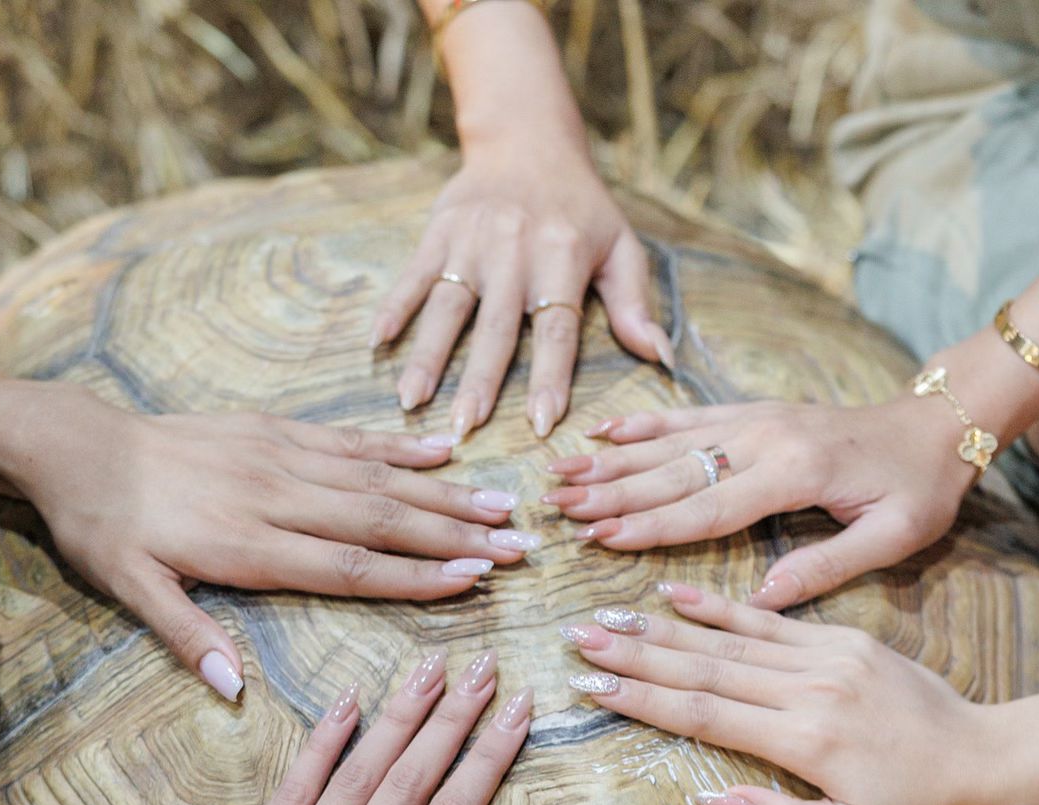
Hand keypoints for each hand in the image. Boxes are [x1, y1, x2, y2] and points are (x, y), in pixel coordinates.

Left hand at [0, 383, 538, 697]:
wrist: (75, 443)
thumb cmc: (104, 527)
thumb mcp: (129, 588)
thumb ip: (186, 635)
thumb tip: (233, 691)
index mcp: (247, 544)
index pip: (348, 565)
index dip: (415, 576)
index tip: (473, 581)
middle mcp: (275, 495)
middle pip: (380, 519)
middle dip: (453, 534)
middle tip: (517, 547)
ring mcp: (278, 456)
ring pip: (374, 476)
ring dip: (443, 493)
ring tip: (502, 505)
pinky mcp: (274, 429)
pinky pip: (347, 439)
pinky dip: (399, 446)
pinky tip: (444, 452)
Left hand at [173, 649, 541, 804]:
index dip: (490, 759)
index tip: (519, 713)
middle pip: (411, 780)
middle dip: (453, 718)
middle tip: (486, 667)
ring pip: (358, 772)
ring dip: (399, 716)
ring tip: (431, 666)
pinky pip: (294, 788)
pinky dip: (321, 742)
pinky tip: (348, 703)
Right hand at [373, 143, 671, 439]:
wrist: (528, 140)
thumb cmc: (581, 208)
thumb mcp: (620, 247)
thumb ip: (634, 305)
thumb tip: (660, 358)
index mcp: (562, 258)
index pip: (555, 330)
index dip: (548, 377)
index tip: (539, 424)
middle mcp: (515, 250)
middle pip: (495, 328)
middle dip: (478, 382)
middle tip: (463, 430)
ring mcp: (471, 242)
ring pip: (446, 307)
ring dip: (427, 357)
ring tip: (411, 403)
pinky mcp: (439, 232)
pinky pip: (413, 275)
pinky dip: (393, 307)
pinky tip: (377, 344)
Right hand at [546, 397, 976, 606]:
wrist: (943, 423)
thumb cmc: (922, 489)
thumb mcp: (893, 537)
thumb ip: (825, 567)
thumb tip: (760, 601)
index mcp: (796, 474)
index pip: (708, 507)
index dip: (652, 526)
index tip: (602, 538)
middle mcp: (767, 439)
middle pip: (674, 471)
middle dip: (611, 490)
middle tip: (557, 506)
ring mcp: (758, 420)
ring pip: (671, 440)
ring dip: (612, 458)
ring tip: (560, 471)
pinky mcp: (757, 413)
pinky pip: (690, 417)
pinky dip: (643, 423)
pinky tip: (602, 430)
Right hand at [562, 585, 1021, 804]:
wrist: (994, 756)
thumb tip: (706, 799)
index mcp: (807, 739)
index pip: (705, 713)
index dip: (644, 699)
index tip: (591, 687)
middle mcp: (810, 688)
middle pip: (705, 667)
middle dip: (636, 654)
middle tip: (578, 638)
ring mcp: (827, 657)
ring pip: (730, 638)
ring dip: (664, 627)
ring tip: (609, 615)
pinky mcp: (844, 640)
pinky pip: (771, 620)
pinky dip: (722, 607)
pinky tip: (677, 595)